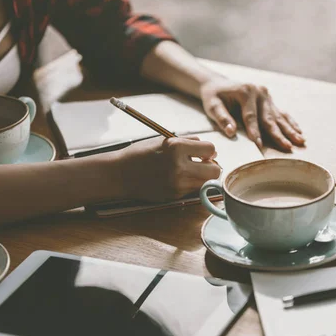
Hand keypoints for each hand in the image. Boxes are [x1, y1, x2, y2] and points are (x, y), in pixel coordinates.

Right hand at [100, 136, 219, 201]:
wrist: (120, 174)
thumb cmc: (142, 153)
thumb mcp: (164, 140)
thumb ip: (189, 143)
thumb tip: (211, 151)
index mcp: (176, 147)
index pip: (211, 149)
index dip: (209, 150)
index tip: (203, 152)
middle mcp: (178, 167)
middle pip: (215, 170)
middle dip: (212, 166)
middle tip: (203, 163)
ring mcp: (177, 184)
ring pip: (207, 183)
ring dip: (203, 177)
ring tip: (191, 171)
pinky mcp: (174, 195)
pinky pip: (194, 190)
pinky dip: (191, 184)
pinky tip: (179, 179)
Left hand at [200, 78, 304, 151]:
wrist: (217, 84)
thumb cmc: (213, 97)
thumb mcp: (212, 106)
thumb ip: (222, 118)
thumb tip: (231, 132)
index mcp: (245, 92)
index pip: (250, 116)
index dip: (255, 131)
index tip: (260, 145)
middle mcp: (259, 92)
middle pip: (269, 117)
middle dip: (279, 134)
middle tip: (288, 147)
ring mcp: (266, 95)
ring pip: (278, 116)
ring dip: (290, 130)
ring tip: (300, 141)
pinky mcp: (269, 100)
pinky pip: (281, 113)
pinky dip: (290, 123)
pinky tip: (299, 131)